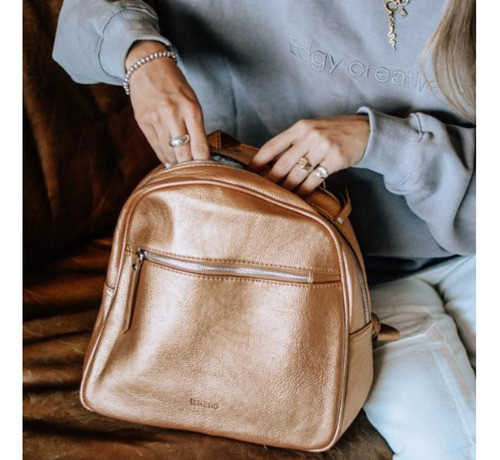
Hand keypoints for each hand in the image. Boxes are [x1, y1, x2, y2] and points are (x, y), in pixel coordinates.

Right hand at [125, 40, 209, 165]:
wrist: (147, 65)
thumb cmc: (175, 85)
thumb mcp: (192, 101)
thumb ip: (196, 127)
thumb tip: (200, 153)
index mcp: (191, 109)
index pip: (200, 146)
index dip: (205, 164)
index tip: (209, 172)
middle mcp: (173, 115)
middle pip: (183, 154)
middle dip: (190, 168)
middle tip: (196, 177)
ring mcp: (156, 119)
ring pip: (168, 154)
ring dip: (177, 165)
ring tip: (183, 170)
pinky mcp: (143, 122)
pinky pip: (156, 148)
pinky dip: (164, 158)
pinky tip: (170, 163)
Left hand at [248, 115, 369, 195]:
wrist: (365, 131)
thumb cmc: (334, 133)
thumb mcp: (312, 130)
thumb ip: (294, 143)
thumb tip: (271, 163)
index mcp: (300, 127)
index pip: (273, 145)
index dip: (258, 161)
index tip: (249, 173)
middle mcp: (310, 135)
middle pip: (283, 163)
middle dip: (271, 180)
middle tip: (261, 191)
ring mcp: (324, 146)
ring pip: (298, 173)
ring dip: (287, 189)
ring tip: (278, 198)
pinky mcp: (336, 158)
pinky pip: (315, 179)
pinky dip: (305, 190)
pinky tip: (299, 198)